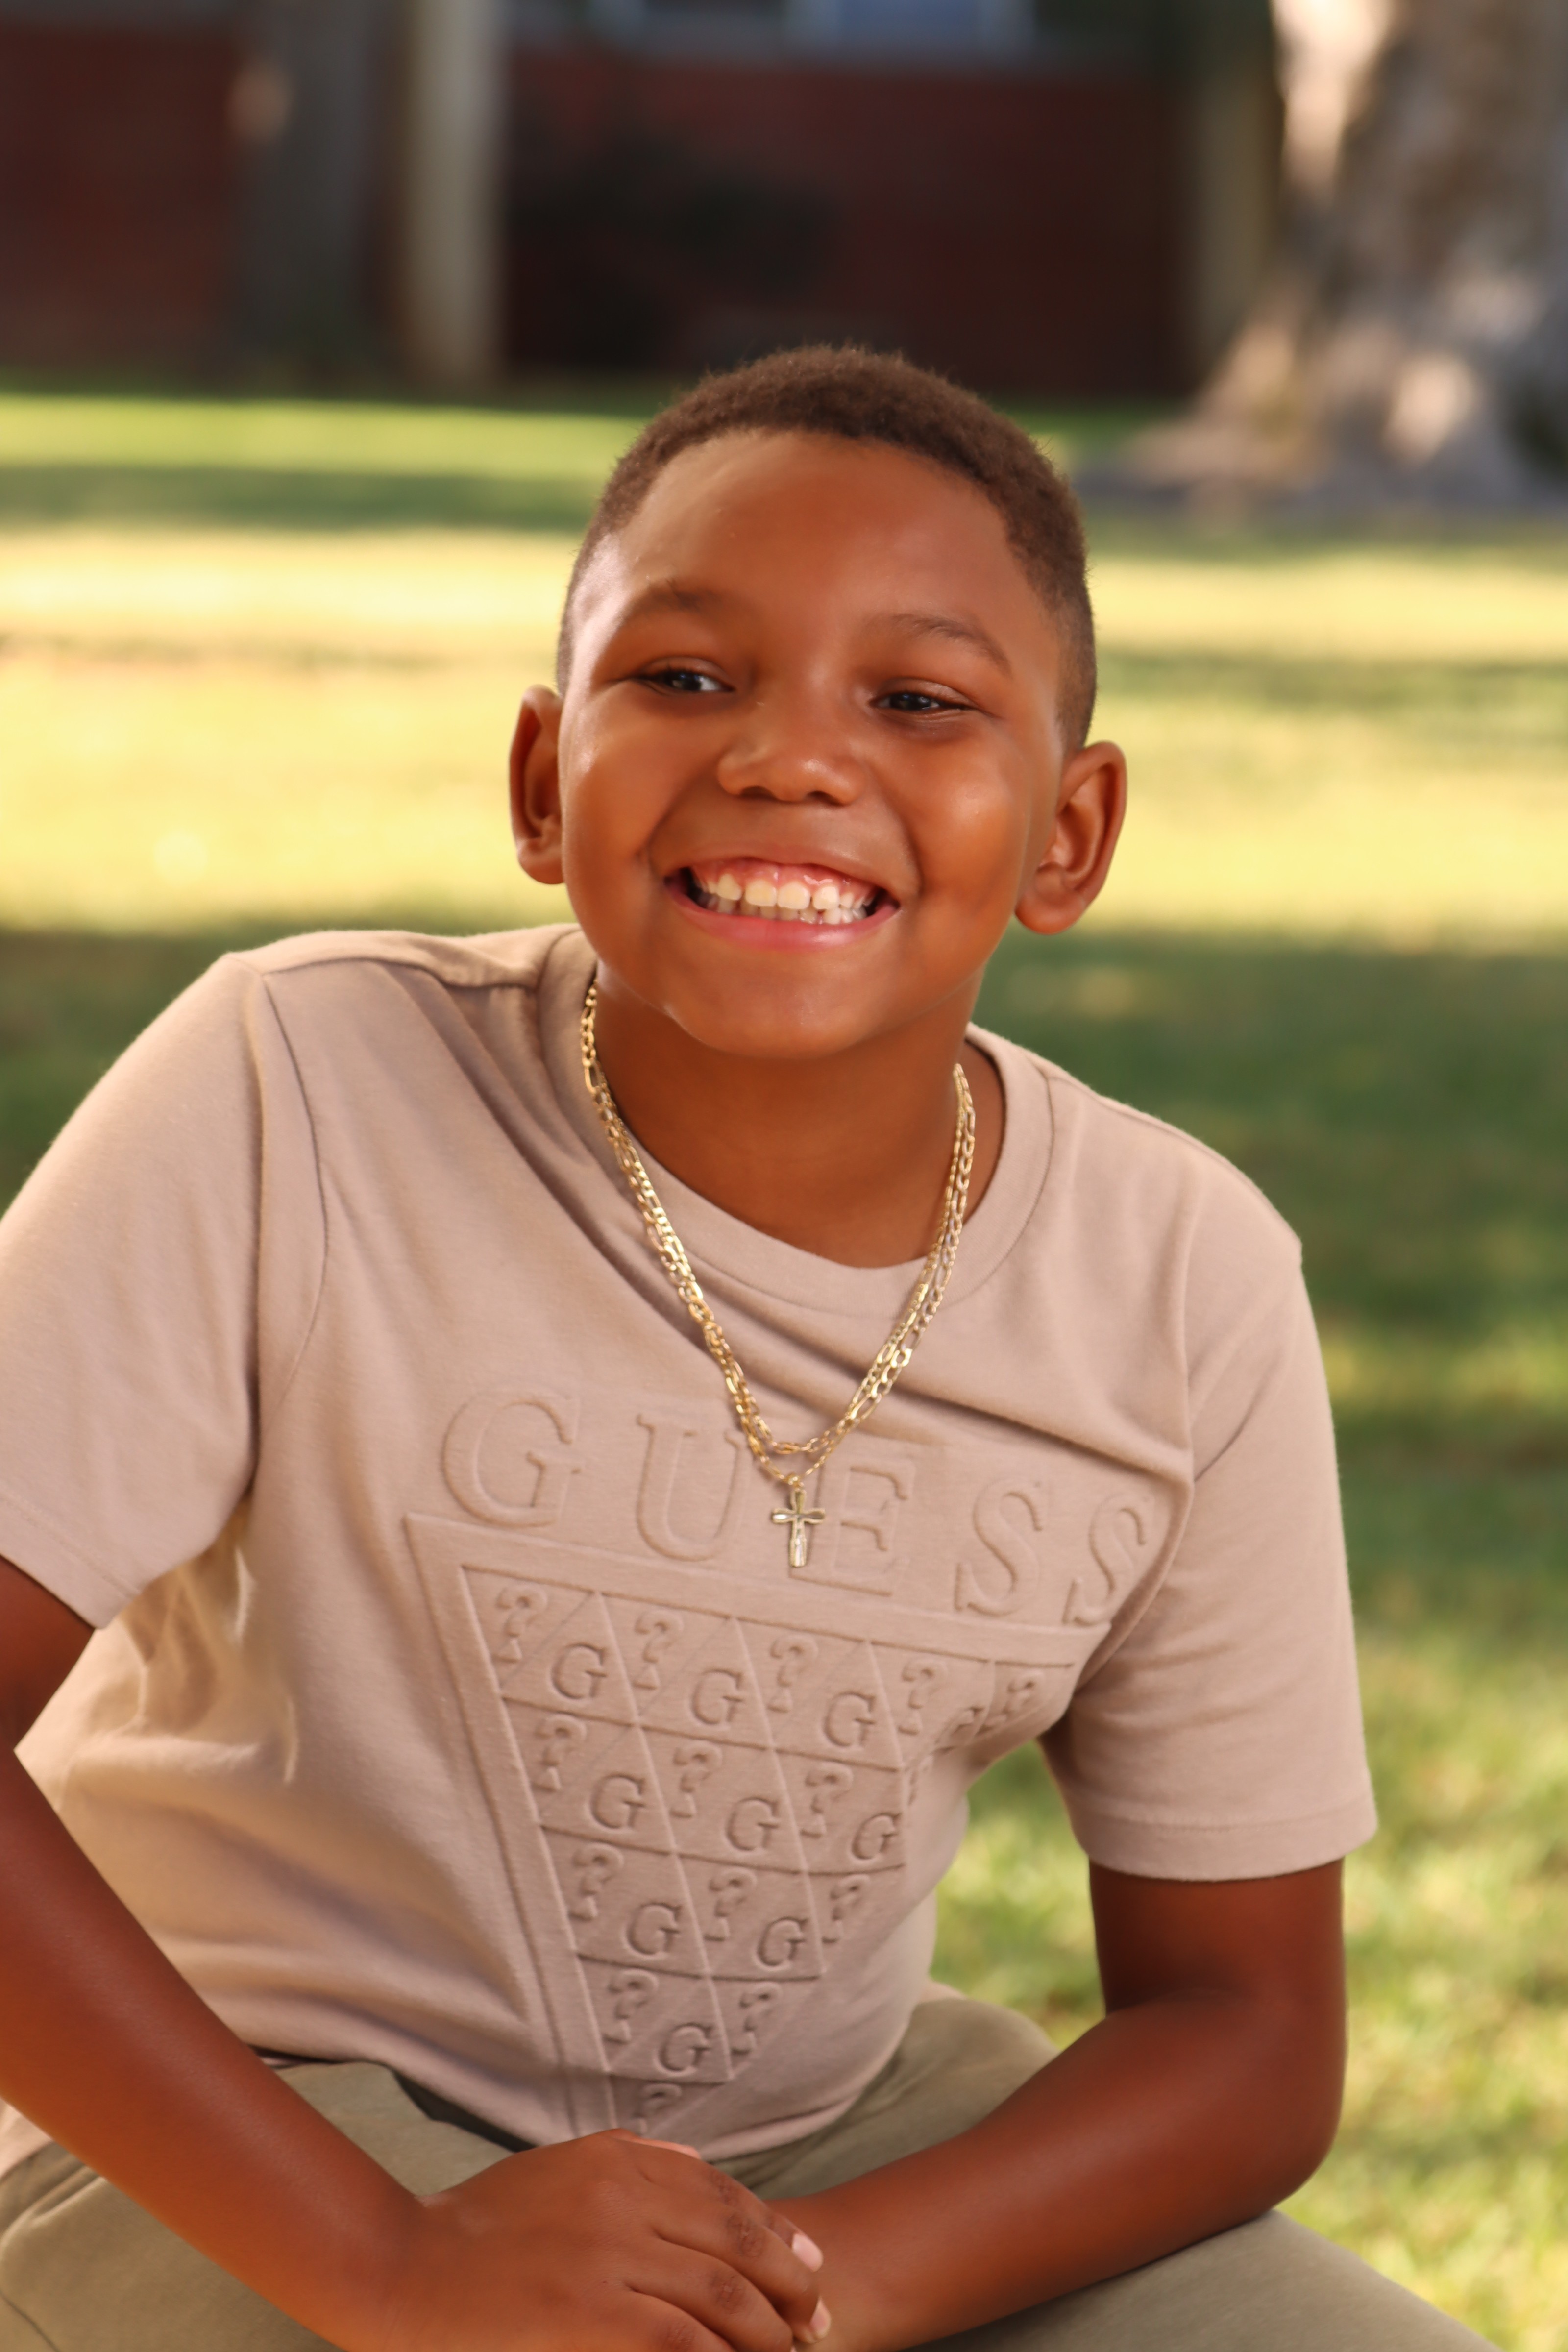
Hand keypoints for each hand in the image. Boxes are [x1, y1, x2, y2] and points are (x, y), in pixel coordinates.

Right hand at [377, 2129, 830, 2351]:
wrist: (402, 2268)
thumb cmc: (477, 2228)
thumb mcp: (557, 2169)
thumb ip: (629, 2159)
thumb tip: (698, 2165)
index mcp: (615, 2159)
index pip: (722, 2196)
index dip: (776, 2236)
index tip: (810, 2269)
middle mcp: (619, 2197)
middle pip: (732, 2242)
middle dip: (787, 2285)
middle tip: (816, 2322)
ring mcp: (605, 2254)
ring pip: (718, 2294)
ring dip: (764, 2331)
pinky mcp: (588, 2312)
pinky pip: (679, 2337)